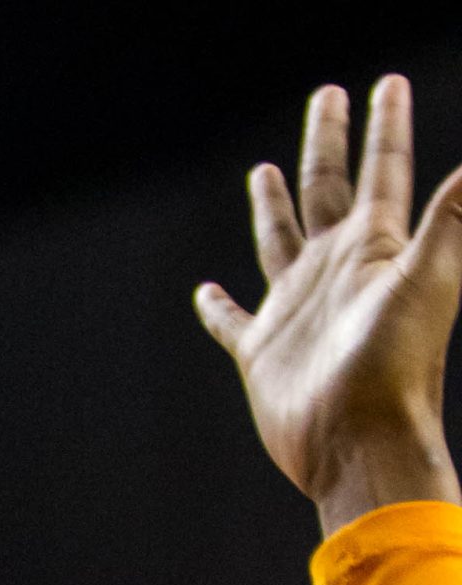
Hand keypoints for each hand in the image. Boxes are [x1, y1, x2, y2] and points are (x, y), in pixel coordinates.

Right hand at [196, 77, 461, 534]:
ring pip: (280, 240)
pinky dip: (218, 307)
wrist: (359, 441)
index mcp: (373, 248)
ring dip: (275, 205)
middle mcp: (335, 270)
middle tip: (327, 97)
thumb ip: (456, 215)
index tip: (384, 84)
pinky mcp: (262, 350)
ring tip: (264, 173)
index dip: (383, 127)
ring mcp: (297, 308)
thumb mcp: (430, 277)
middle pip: (326, 189)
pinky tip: (206, 292)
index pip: (382, 172)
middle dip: (327, 142)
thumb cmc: (398, 365)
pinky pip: (234, 319)